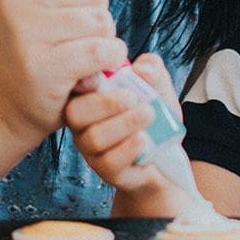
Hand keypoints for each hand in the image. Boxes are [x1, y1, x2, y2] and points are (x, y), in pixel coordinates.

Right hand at [0, 0, 126, 137]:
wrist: (8, 96)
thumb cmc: (34, 37)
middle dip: (98, 12)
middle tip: (76, 32)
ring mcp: (26, 31)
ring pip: (100, 20)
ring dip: (103, 39)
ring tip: (80, 51)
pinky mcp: (43, 66)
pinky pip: (101, 50)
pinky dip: (107, 61)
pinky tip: (90, 69)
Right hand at [65, 54, 176, 192]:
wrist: (167, 155)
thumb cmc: (153, 116)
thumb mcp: (157, 86)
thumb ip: (152, 69)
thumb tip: (142, 68)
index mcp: (88, 97)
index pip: (73, 85)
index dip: (86, 78)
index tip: (112, 73)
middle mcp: (83, 123)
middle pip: (74, 113)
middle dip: (105, 103)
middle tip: (133, 98)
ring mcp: (92, 149)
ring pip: (94, 138)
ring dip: (124, 124)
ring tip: (148, 115)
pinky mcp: (106, 171)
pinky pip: (109, 161)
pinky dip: (128, 148)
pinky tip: (144, 139)